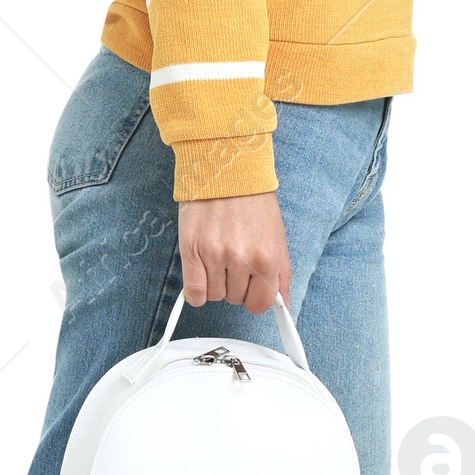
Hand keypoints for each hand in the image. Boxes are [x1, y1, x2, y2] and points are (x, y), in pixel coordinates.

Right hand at [178, 191, 290, 316]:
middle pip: (235, 299)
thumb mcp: (277, 237)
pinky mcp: (191, 249)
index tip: (251, 289)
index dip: (255, 298)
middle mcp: (241, 259)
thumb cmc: (253, 202)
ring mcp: (214, 255)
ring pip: (214, 296)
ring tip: (218, 257)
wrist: (227, 170)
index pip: (260, 304)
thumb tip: (283, 304)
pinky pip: (193, 292)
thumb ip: (281, 274)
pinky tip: (201, 275)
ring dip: (216, 283)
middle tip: (235, 261)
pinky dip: (197, 291)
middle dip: (235, 285)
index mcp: (267, 258)